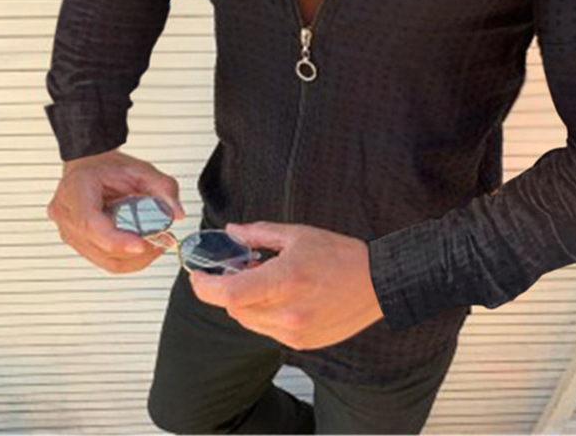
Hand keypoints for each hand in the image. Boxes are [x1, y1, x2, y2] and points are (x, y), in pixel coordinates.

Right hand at [46, 148, 185, 273]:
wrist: (90, 168)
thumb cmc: (106, 168)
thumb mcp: (139, 170)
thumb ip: (163, 187)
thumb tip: (176, 213)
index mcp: (76, 192)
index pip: (90, 224)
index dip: (116, 240)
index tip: (141, 244)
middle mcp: (67, 216)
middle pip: (99, 247)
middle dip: (134, 251)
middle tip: (160, 242)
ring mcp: (70, 233)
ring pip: (103, 259)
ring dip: (133, 259)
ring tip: (156, 245)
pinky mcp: (79, 244)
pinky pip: (103, 260)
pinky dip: (127, 259)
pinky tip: (144, 249)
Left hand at [189, 221, 384, 349]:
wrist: (376, 284)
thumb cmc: (342, 256)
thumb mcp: (298, 235)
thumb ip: (259, 235)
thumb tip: (232, 231)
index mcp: (284, 280)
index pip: (227, 294)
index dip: (204, 287)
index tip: (198, 276)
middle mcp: (286, 312)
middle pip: (234, 308)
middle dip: (230, 288)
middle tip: (242, 268)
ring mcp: (293, 332)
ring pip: (248, 321)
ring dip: (247, 302)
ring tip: (268, 281)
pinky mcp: (301, 343)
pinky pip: (267, 330)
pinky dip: (266, 314)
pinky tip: (285, 296)